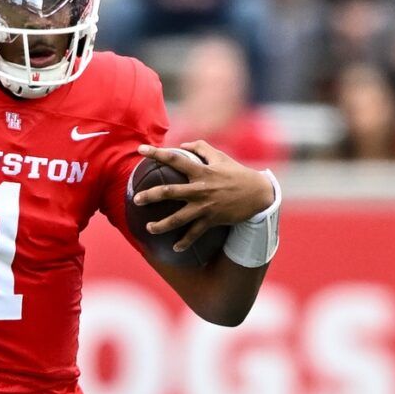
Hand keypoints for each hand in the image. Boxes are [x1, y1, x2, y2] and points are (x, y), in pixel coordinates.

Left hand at [134, 141, 274, 253]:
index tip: (141, 149)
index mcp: (201, 171)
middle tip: (136, 199)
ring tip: (149, 228)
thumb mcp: (220, 156)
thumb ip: (200, 148)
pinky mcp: (212, 220)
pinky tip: (175, 247)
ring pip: (178, 218)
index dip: (157, 153)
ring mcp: (205, 206)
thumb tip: (182, 145)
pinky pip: (195, 234)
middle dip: (150, 196)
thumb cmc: (237, 173)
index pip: (175, 159)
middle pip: (169, 192)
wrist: (258, 194)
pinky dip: (185, 242)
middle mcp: (200, 189)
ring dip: (162, 225)